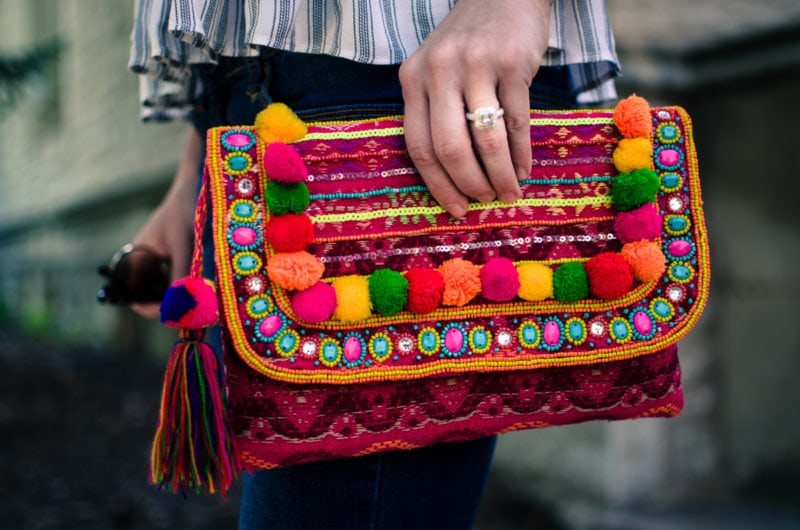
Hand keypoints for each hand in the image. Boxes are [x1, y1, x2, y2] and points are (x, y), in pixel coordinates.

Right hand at [130, 127, 202, 317]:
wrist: (196, 187)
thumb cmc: (185, 210)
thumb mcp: (183, 243)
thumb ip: (180, 272)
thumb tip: (180, 304)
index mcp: (136, 258)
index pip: (134, 296)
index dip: (153, 310)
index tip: (176, 316)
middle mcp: (144, 262)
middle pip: (152, 297)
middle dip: (171, 306)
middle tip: (196, 310)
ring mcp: (159, 261)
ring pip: (168, 290)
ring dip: (183, 296)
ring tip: (203, 298)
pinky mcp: (175, 258)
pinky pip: (178, 280)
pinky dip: (189, 285)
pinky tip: (205, 285)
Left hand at [399, 0, 551, 217]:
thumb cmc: (468, 42)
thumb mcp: (435, 69)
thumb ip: (435, 112)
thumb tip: (451, 177)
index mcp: (413, 79)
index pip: (419, 145)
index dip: (438, 184)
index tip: (455, 208)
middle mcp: (439, 72)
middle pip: (449, 148)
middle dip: (469, 184)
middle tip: (484, 201)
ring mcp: (477, 66)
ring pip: (486, 139)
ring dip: (499, 174)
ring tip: (509, 192)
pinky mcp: (513, 63)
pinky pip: (517, 120)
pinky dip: (521, 153)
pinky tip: (524, 170)